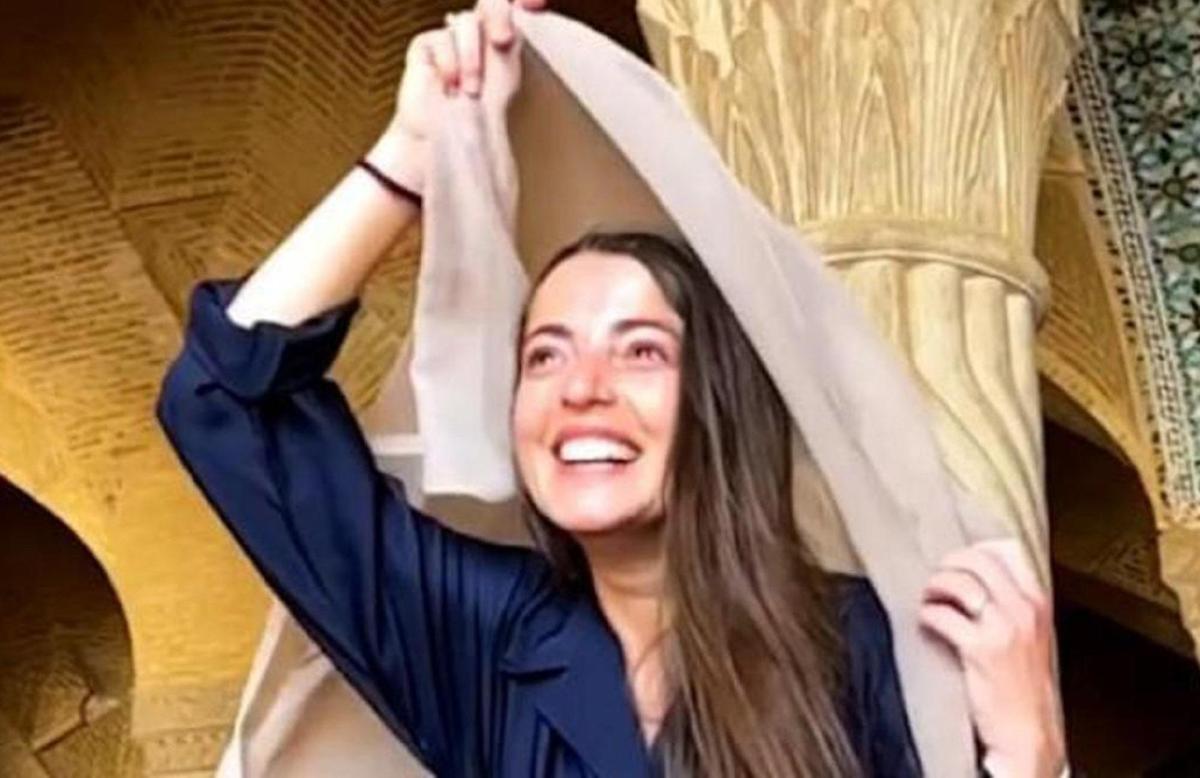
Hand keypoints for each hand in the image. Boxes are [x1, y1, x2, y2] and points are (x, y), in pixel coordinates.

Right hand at [369, 0, 545, 190]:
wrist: (450, 136)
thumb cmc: (478, 114)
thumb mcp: (506, 75)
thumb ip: (513, 41)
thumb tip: (525, 9)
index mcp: (495, 36)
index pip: (504, 7)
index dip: (522, 0)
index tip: (534, 4)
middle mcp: (473, 33)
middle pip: (490, 2)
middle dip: (498, 17)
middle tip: (502, 41)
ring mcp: (449, 38)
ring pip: (467, 22)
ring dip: (472, 59)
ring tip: (469, 89)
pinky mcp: (425, 46)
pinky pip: (443, 39)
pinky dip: (450, 64)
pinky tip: (448, 86)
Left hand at [918, 539, 1065, 776]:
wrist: (1027, 733)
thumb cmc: (1023, 687)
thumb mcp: (1031, 636)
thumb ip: (1012, 605)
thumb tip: (976, 576)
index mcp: (1038, 603)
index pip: (1007, 553)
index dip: (974, 551)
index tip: (958, 562)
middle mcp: (1024, 611)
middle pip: (978, 561)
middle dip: (949, 564)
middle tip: (936, 578)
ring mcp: (1003, 629)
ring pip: (959, 582)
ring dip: (935, 586)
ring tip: (928, 597)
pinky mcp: (979, 650)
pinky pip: (943, 615)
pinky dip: (928, 614)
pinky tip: (926, 620)